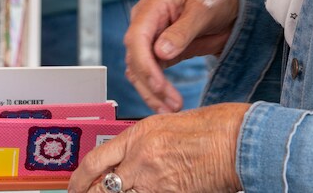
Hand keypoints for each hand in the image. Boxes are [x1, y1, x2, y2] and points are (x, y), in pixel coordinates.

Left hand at [67, 103, 248, 192]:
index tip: (75, 187)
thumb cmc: (211, 128)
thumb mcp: (166, 126)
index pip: (96, 161)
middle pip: (102, 187)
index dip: (79, 179)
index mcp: (138, 135)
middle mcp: (141, 158)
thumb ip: (143, 144)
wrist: (237, 139)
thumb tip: (128, 160)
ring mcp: (155, 180)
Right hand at [124, 0, 238, 112]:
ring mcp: (149, 39)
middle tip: (171, 105)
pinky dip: (157, 92)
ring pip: (138, 71)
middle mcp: (144, 23)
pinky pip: (150, 76)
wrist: (227, 7)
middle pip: (135, 58)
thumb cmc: (214, 1)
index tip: (159, 85)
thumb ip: (182, 32)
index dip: (144, 64)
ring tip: (172, 110)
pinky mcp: (157, 55)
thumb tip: (160, 53)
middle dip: (150, 84)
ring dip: (152, 93)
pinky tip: (168, 105)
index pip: (137, 38)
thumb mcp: (203, 12)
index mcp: (151, 6)